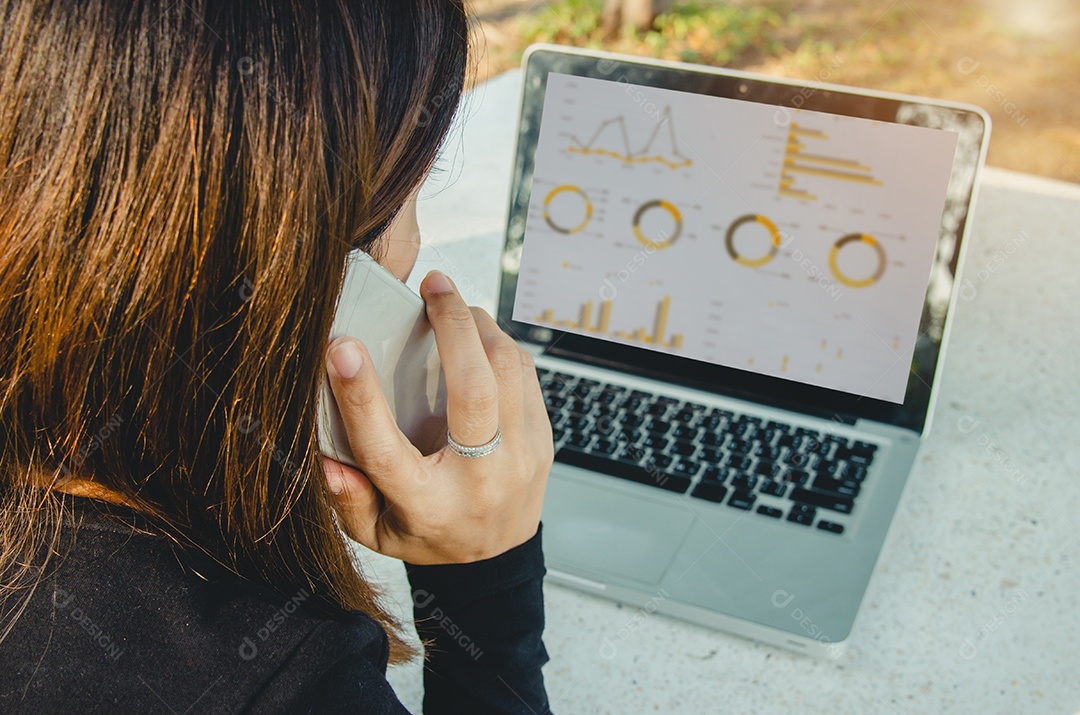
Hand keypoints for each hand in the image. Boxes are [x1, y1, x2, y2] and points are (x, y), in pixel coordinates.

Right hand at [323, 271, 551, 563]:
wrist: (496, 562)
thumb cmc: (430, 535)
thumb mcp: (375, 533)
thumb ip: (347, 498)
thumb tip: (325, 460)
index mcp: (426, 504)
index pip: (385, 449)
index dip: (360, 396)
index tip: (343, 348)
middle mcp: (479, 480)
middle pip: (472, 390)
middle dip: (452, 325)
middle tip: (433, 285)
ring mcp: (519, 459)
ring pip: (509, 371)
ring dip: (481, 327)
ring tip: (454, 305)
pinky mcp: (542, 442)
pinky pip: (528, 376)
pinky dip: (502, 345)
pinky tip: (479, 336)